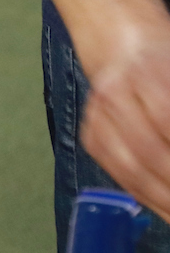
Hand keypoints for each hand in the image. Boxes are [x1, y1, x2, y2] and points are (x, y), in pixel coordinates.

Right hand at [81, 31, 169, 221]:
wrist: (121, 44)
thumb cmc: (164, 59)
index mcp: (147, 73)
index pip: (165, 118)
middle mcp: (114, 95)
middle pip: (147, 150)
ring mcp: (97, 115)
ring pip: (128, 167)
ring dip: (159, 198)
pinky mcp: (90, 134)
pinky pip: (116, 172)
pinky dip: (142, 194)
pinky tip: (162, 207)